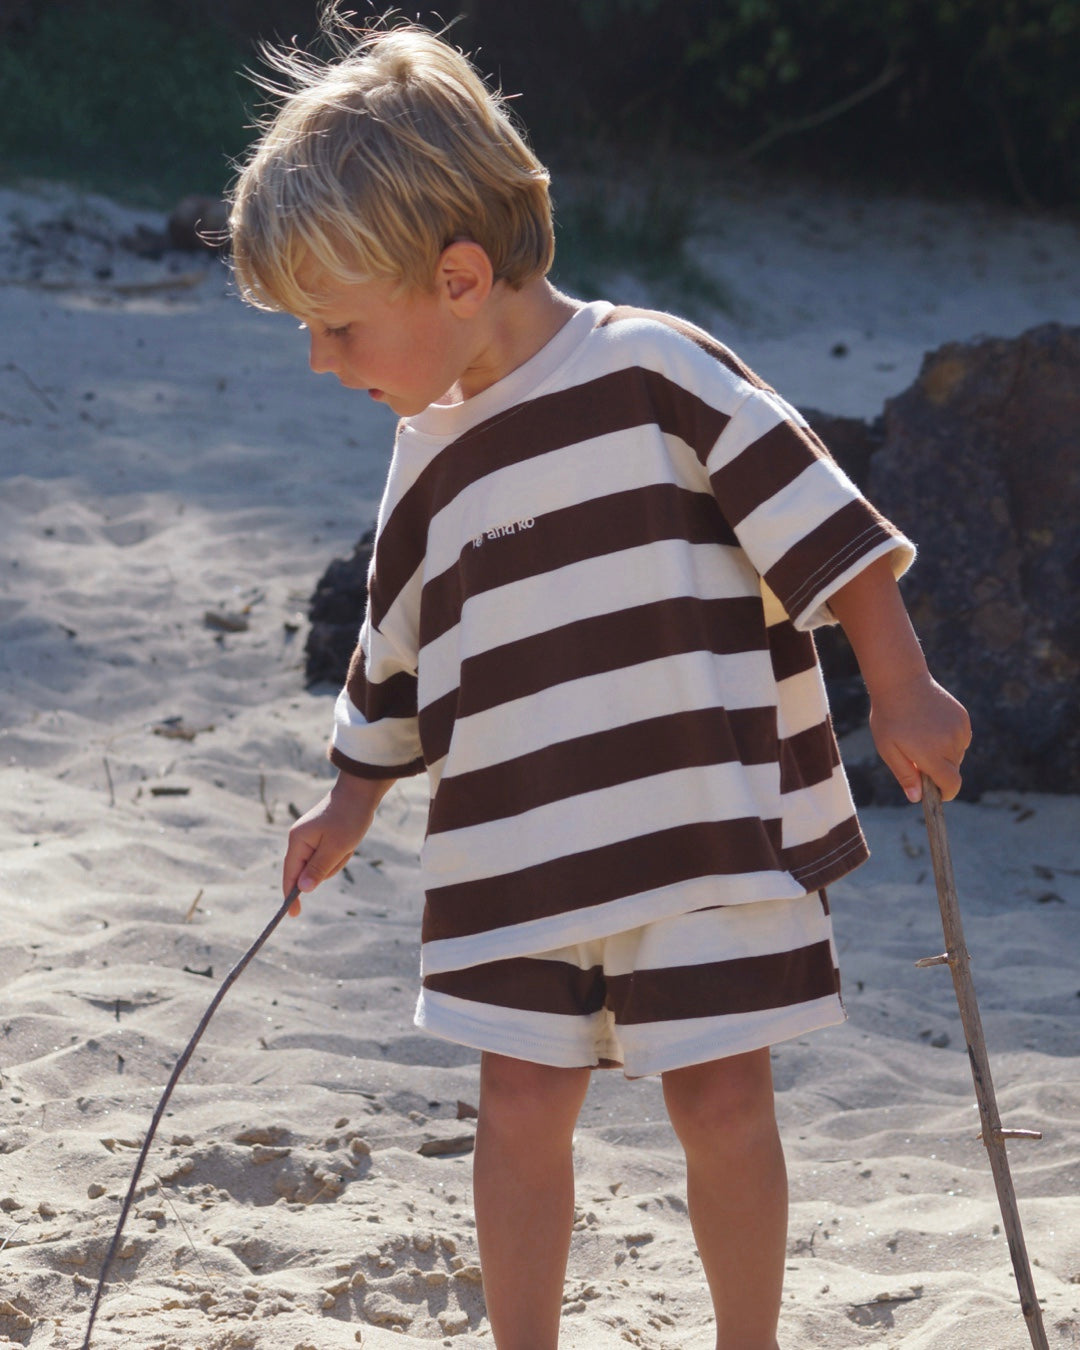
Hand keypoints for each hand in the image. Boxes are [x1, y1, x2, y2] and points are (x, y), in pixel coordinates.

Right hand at [281, 773, 394, 913]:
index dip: (291, 896)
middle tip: (344, 851)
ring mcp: (310, 837)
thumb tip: (302, 890)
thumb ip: (318, 869)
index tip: (295, 915)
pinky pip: (329, 855)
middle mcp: (299, 839)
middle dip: (329, 868)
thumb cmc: (349, 818)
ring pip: (322, 864)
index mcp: (298, 841)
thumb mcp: (336, 848)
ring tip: (348, 843)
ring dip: (337, 860)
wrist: (361, 791)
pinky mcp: (321, 836)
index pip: (290, 875)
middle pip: (309, 871)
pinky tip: (349, 840)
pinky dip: (340, 853)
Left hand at [868, 671, 971, 802]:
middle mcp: (950, 743)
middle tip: (917, 755)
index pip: (951, 785)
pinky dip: (951, 738)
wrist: (901, 681)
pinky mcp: (963, 717)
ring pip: (958, 754)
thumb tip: (917, 798)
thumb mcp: (888, 749)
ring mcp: (959, 729)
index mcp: (931, 755)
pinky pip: (961, 738)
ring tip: (923, 736)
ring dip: (945, 753)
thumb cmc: (889, 718)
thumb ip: (905, 774)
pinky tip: (933, 726)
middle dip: (939, 770)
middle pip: (953, 770)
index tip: (938, 794)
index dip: (946, 793)